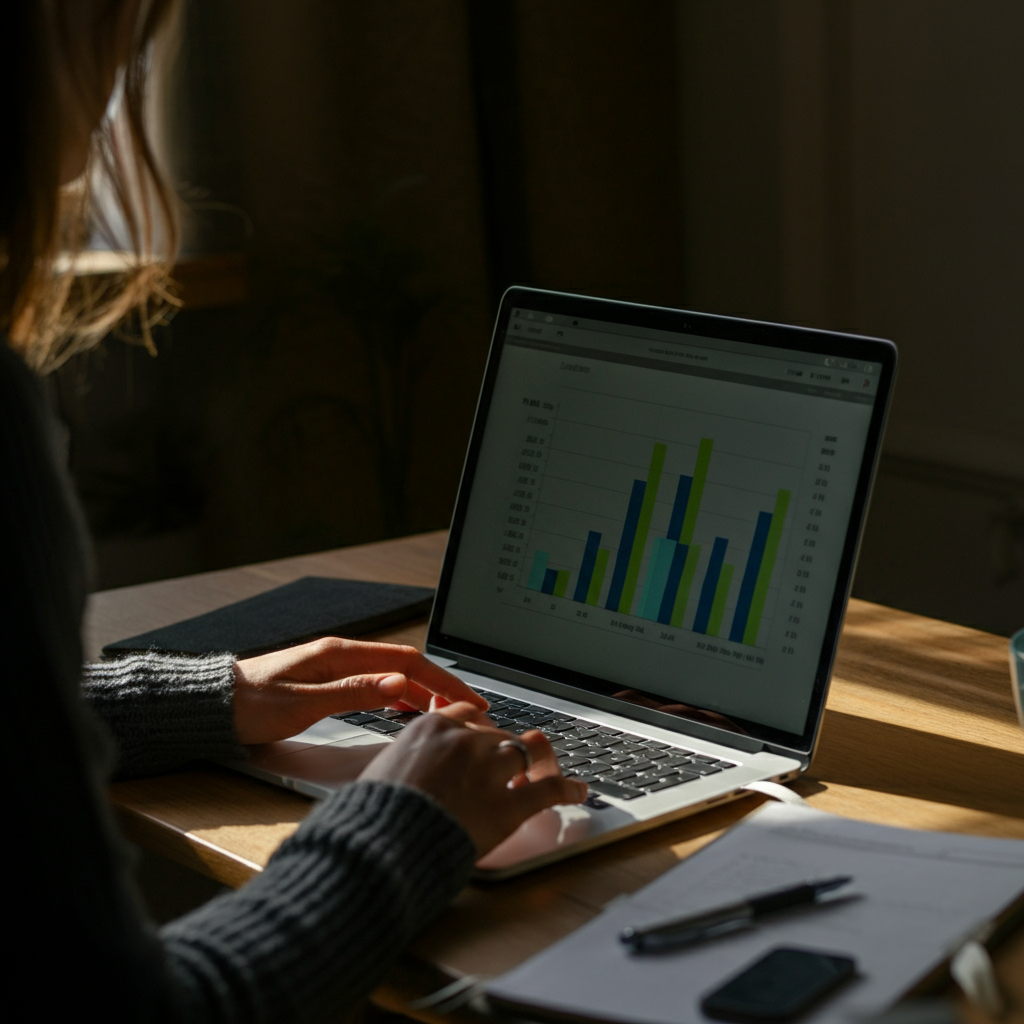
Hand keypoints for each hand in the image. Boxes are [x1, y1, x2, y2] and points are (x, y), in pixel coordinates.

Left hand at [232, 638, 489, 744]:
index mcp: (339, 655)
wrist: (211, 706)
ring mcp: (337, 666)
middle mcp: (342, 655)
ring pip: (394, 675)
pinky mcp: (330, 680)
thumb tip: (397, 683)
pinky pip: (377, 683)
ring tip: (447, 714)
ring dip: (424, 692)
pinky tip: (409, 711)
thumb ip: (351, 693)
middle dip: (442, 685)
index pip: (406, 661)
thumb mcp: (300, 704)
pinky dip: (401, 696)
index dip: (442, 679)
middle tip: (470, 710)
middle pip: (407, 665)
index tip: (469, 699)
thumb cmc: (248, 706)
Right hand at [359, 703, 587, 855]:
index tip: (484, 738)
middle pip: (498, 737)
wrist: (381, 844)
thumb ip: (414, 743)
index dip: (480, 730)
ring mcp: (489, 771)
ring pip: (522, 757)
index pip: (469, 715)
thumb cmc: (375, 812)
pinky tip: (577, 792)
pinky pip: (548, 790)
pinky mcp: (508, 805)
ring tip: (540, 776)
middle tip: (506, 769)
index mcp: (433, 728)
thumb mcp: (384, 765)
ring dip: (530, 768)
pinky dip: (567, 789)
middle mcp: (466, 742)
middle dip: (502, 754)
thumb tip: (424, 724)